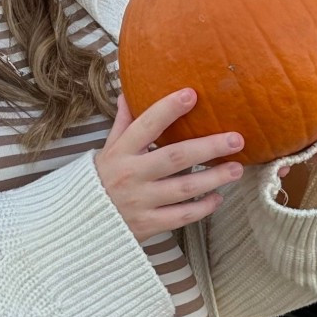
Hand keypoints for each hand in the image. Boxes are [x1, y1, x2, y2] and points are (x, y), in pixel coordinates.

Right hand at [95, 90, 244, 244]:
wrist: (80, 223)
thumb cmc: (99, 180)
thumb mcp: (107, 149)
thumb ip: (124, 123)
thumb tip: (130, 91)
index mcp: (120, 152)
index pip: (146, 125)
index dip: (168, 109)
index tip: (192, 94)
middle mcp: (131, 175)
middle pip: (175, 157)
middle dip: (208, 147)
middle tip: (236, 139)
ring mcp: (140, 202)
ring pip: (184, 188)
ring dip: (214, 178)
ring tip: (237, 168)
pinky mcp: (148, 225)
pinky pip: (181, 216)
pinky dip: (202, 208)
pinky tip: (217, 197)